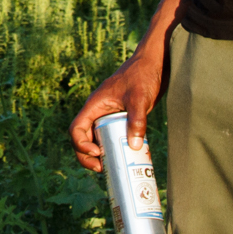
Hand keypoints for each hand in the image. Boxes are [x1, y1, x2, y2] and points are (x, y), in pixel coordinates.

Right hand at [68, 35, 170, 172]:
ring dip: (100, 155)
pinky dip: (115, 148)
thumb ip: (137, 119)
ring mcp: (109, 115)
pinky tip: (126, 157)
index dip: (81, 144)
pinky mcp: (121, 118)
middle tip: (101, 169)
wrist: (155, 65)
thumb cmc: (143, 75)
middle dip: (87, 156)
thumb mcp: (139, 98)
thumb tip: (134, 146)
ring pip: (97, 139)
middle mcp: (98, 111)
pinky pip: (112, 137)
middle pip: (83, 138)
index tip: (97, 153)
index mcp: (95, 105)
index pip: (77, 128)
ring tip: (112, 167)